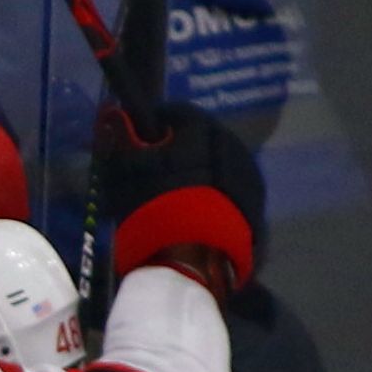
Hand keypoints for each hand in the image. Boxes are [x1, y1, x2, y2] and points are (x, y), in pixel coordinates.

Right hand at [94, 102, 265, 295]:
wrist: (193, 258)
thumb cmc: (156, 205)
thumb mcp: (128, 168)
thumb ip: (123, 137)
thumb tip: (114, 113)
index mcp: (204, 127)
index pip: (176, 114)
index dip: (154, 127)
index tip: (138, 144)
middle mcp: (233, 144)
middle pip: (201, 141)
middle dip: (180, 152)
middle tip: (156, 176)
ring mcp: (249, 178)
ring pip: (218, 170)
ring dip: (200, 178)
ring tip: (177, 202)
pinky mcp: (256, 209)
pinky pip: (229, 196)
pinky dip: (214, 201)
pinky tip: (196, 220)